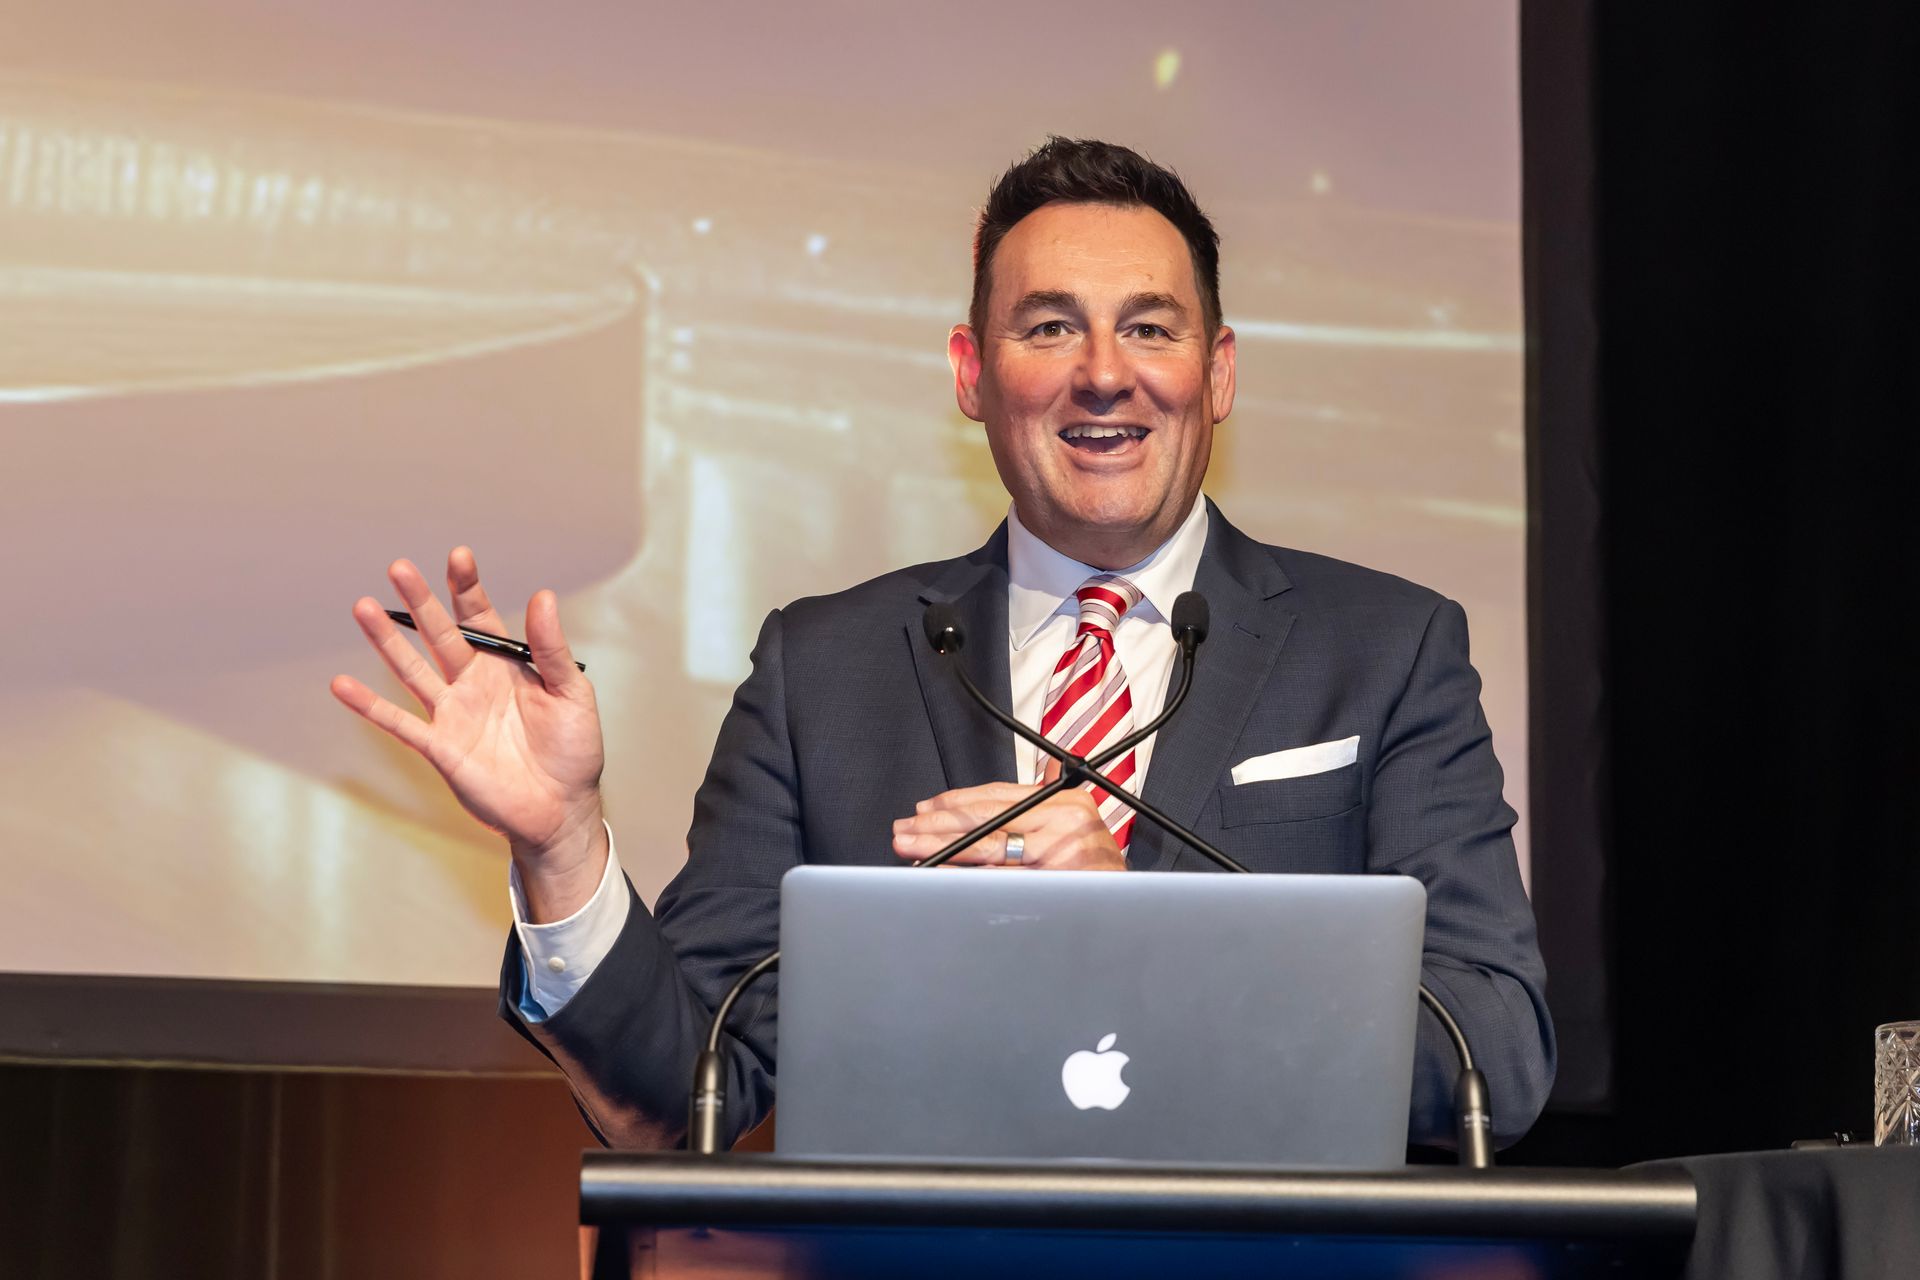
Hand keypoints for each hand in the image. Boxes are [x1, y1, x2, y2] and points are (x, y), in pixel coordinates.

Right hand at [330, 548, 607, 916]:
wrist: (561, 810)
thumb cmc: (573, 750)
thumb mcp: (572, 693)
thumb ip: (551, 648)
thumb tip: (543, 596)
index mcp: (506, 665)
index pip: (480, 616)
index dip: (467, 587)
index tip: (458, 556)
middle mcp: (474, 683)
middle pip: (439, 634)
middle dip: (419, 601)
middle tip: (398, 566)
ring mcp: (453, 713)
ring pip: (412, 669)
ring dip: (387, 640)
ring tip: (363, 606)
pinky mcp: (440, 747)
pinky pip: (399, 723)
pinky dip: (369, 705)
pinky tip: (340, 684)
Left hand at [891, 758, 1125, 869]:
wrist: (1128, 908)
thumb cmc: (1098, 866)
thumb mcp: (1082, 822)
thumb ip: (1056, 796)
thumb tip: (1049, 768)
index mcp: (1066, 803)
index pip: (998, 797)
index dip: (957, 802)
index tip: (925, 808)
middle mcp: (1064, 826)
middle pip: (987, 822)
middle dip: (939, 825)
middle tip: (904, 828)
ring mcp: (1059, 858)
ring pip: (988, 852)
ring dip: (942, 850)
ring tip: (911, 848)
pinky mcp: (1052, 888)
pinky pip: (998, 882)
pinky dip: (965, 878)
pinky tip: (940, 874)